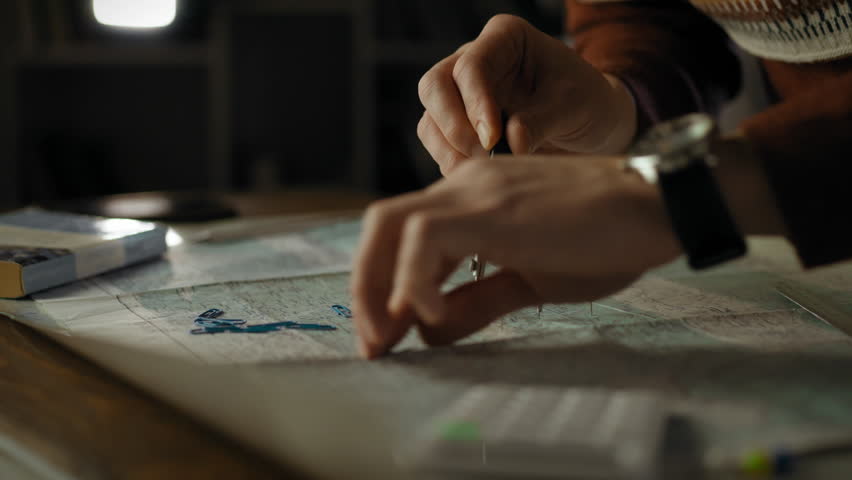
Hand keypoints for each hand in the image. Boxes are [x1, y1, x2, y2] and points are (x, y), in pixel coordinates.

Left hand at [351, 155, 680, 358]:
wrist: (656, 204)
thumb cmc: (604, 238)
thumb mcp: (531, 279)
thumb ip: (477, 300)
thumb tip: (429, 331)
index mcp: (471, 199)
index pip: (402, 236)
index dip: (383, 287)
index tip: (386, 336)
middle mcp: (464, 186)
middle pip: (382, 226)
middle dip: (366, 286)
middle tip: (374, 343)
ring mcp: (475, 190)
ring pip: (390, 225)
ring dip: (378, 287)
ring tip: (390, 337)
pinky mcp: (491, 206)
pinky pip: (424, 235)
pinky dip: (415, 278)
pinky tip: (435, 314)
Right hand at [417, 14, 636, 174]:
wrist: (591, 124)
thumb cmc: (586, 101)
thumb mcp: (573, 106)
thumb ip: (541, 121)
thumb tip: (510, 144)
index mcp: (504, 39)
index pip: (471, 66)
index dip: (475, 103)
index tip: (493, 138)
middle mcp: (473, 60)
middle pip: (435, 86)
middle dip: (453, 125)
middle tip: (482, 155)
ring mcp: (460, 94)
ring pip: (431, 120)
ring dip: (451, 150)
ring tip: (484, 171)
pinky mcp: (457, 126)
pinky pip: (439, 145)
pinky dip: (453, 164)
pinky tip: (480, 177)